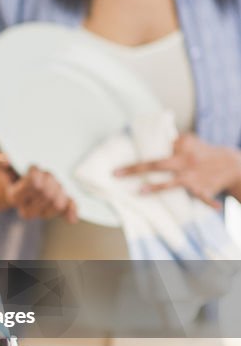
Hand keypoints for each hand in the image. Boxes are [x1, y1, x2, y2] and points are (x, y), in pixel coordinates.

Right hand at [0, 151, 77, 221]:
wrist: (12, 185)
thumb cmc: (6, 171)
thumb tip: (6, 159)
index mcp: (14, 197)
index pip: (34, 185)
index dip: (36, 173)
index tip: (33, 167)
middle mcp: (27, 210)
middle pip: (48, 191)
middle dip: (47, 177)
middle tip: (42, 172)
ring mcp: (41, 213)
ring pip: (58, 200)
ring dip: (57, 185)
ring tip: (50, 180)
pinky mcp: (53, 212)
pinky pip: (65, 212)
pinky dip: (70, 210)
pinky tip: (73, 206)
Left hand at [114, 133, 240, 207]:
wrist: (231, 164)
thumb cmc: (204, 153)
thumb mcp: (190, 141)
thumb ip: (172, 141)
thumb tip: (154, 138)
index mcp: (180, 148)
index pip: (155, 152)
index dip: (137, 160)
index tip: (116, 168)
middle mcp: (184, 161)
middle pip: (157, 164)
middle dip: (135, 169)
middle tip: (116, 174)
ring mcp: (193, 177)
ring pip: (172, 183)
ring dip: (156, 187)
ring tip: (140, 191)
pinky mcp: (203, 190)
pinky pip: (206, 198)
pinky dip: (211, 203)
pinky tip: (215, 207)